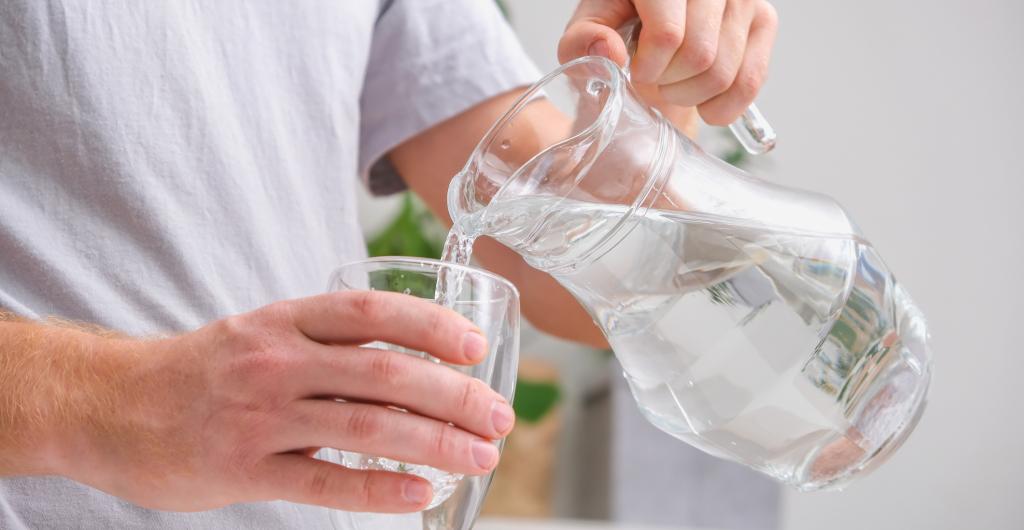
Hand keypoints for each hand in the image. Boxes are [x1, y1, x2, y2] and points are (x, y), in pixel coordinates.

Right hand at [56, 292, 514, 512]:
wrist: (111, 404)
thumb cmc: (204, 369)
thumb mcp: (261, 331)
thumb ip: (327, 340)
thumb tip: (412, 358)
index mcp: (284, 319)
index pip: (371, 313)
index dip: (430, 325)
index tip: (476, 345)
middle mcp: (276, 360)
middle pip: (383, 372)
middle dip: (452, 395)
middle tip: (498, 415)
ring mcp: (259, 415)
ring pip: (364, 426)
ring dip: (433, 441)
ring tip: (481, 455)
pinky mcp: (243, 468)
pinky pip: (323, 481)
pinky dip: (377, 488)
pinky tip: (420, 492)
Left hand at [559, 0, 777, 126]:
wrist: (656, 27)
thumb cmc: (621, 23)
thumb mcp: (591, 27)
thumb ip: (583, 40)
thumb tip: (608, 52)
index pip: (668, 36)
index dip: (649, 68)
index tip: (637, 70)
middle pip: (698, 57)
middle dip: (669, 83)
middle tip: (656, 78)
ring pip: (723, 74)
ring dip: (691, 95)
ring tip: (673, 83)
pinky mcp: (763, 19)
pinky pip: (750, 82)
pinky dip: (722, 107)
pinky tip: (701, 101)